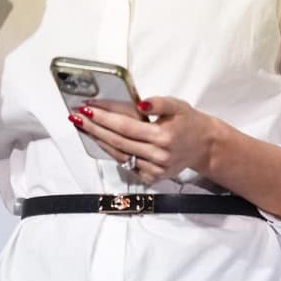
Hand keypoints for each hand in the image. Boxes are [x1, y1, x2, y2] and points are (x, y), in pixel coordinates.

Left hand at [69, 96, 221, 184]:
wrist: (204, 146)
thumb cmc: (188, 122)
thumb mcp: (178, 105)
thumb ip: (159, 103)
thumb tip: (141, 103)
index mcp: (163, 136)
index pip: (126, 126)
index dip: (105, 118)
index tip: (88, 108)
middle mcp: (158, 156)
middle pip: (118, 141)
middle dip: (95, 128)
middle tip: (77, 117)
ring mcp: (154, 170)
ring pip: (120, 155)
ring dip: (99, 140)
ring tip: (83, 127)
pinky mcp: (152, 178)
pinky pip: (127, 164)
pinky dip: (113, 152)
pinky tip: (102, 140)